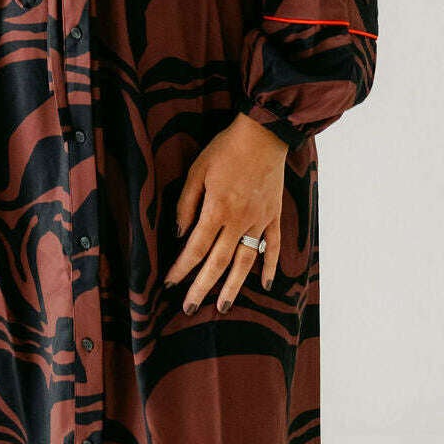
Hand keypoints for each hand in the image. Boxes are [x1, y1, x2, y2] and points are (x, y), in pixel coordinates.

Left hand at [164, 112, 286, 311]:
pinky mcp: (274, 216)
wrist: (263, 135)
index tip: (170, 284)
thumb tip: (180, 233)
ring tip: (223, 306)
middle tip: (189, 308)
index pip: (195, 248)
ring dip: (233, 286)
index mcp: (217, 210)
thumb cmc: (226, 149)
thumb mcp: (197, 170)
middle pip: (218, 263)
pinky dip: (270, 267)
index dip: (181, 269)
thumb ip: (186, 203)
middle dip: (202, 288)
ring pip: (245, 262)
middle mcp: (239, 221)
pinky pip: (272, 246)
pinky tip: (264, 284)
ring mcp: (259, 221)